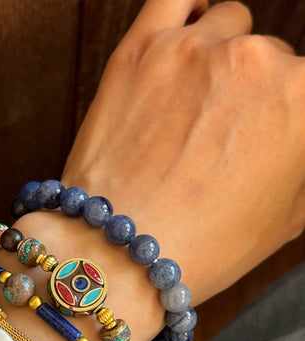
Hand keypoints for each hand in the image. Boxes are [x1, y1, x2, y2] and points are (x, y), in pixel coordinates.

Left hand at [0, 0, 304, 340]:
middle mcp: (257, 61)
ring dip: (218, 57)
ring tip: (191, 106)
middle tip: (222, 137)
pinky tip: (185, 33)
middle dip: (252, 94)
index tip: (267, 129)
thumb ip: (303, 161)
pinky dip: (186, 12)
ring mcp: (193, 49)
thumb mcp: (289, 216)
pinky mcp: (138, 49)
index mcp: (303, 101)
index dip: (286, 117)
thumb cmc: (200, 247)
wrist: (116, 255)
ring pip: (227, 24)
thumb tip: (294, 133)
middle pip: (271, 57)